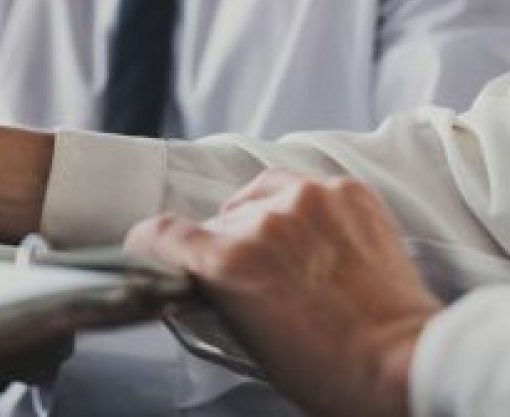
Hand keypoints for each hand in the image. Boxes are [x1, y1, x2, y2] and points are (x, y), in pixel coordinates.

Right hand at [125, 171, 441, 416]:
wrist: (405, 362)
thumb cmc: (328, 368)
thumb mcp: (245, 338)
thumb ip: (214, 290)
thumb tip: (199, 272)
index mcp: (228, 261)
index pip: (161, 233)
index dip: (150, 242)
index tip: (151, 246)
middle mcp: (262, 220)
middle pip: (217, 220)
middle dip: (224, 244)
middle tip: (250, 275)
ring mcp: (308, 200)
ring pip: (258, 194)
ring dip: (260, 218)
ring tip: (286, 252)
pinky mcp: (346, 191)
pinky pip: (305, 187)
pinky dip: (304, 209)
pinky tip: (318, 239)